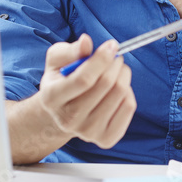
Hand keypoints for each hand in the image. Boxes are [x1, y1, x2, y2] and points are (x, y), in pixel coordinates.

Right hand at [35, 34, 136, 148]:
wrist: (62, 113)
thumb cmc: (61, 81)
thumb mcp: (57, 61)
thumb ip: (69, 50)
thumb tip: (86, 42)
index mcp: (52, 98)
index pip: (83, 79)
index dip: (101, 59)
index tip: (112, 45)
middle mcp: (68, 120)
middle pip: (105, 85)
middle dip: (115, 64)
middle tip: (116, 56)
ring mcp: (88, 133)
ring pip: (120, 94)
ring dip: (123, 74)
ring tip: (117, 70)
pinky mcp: (106, 139)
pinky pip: (129, 107)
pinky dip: (129, 92)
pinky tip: (118, 89)